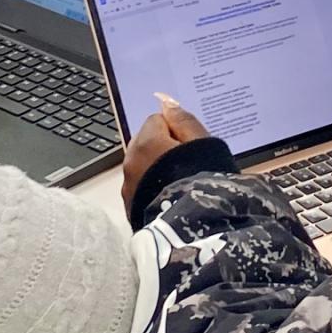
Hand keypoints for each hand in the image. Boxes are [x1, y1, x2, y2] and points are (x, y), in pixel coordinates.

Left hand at [121, 98, 210, 214]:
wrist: (193, 230)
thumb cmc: (202, 182)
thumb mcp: (201, 143)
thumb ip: (183, 120)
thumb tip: (166, 102)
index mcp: (147, 142)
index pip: (158, 119)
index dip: (178, 130)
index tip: (192, 145)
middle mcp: (131, 162)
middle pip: (145, 141)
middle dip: (162, 146)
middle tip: (187, 162)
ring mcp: (128, 187)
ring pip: (141, 165)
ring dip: (156, 167)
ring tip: (180, 181)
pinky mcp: (130, 207)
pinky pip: (141, 187)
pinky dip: (152, 187)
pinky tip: (170, 196)